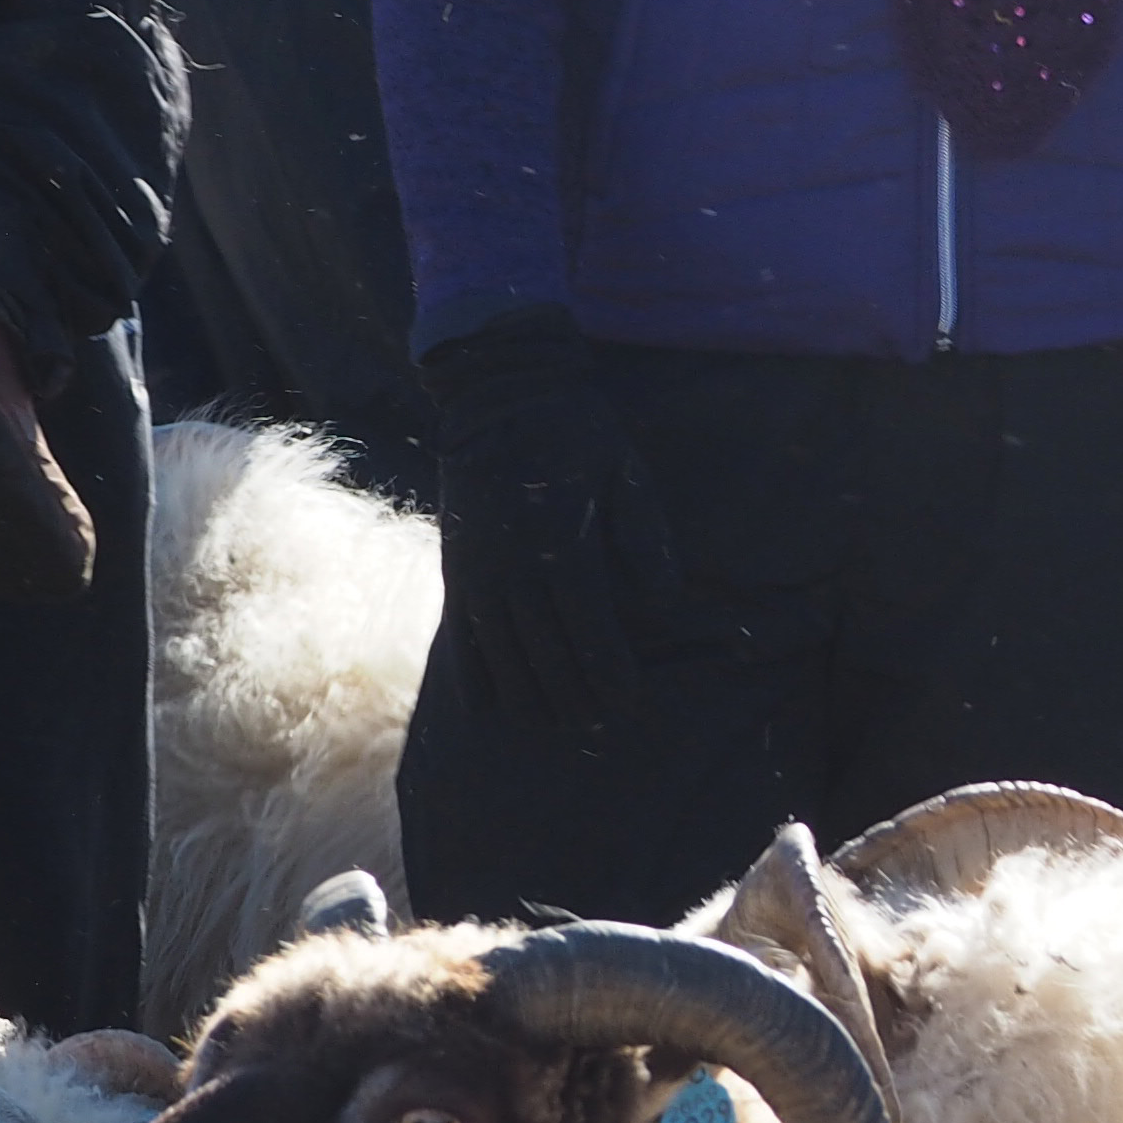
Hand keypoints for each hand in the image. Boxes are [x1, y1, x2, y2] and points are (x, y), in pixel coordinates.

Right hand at [420, 307, 679, 731]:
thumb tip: (665, 603)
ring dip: (529, 691)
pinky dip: (474, 670)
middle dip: (573, 692)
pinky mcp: (457, 562)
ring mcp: (478, 565)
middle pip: (546, 647)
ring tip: (551, 724)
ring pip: (503, 648)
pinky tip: (485, 706)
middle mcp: (514, 562)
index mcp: (561, 541)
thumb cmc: (579, 433)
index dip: (609, 670)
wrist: (499, 393)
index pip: (590, 625)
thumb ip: (645, 539)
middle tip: (597, 730)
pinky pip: (463, 629)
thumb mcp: (627, 474)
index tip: (629, 704)